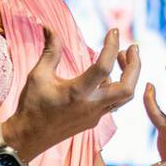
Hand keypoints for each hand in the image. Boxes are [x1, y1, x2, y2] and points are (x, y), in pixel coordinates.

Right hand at [3, 25, 139, 161]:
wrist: (29, 137)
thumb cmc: (32, 105)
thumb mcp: (38, 75)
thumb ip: (50, 51)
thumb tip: (50, 28)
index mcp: (77, 92)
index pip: (104, 67)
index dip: (112, 46)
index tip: (114, 31)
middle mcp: (91, 106)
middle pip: (127, 88)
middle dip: (135, 66)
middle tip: (133, 47)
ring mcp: (95, 115)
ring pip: (125, 97)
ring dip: (129, 76)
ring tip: (123, 56)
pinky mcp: (94, 120)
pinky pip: (114, 102)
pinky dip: (116, 86)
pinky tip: (106, 75)